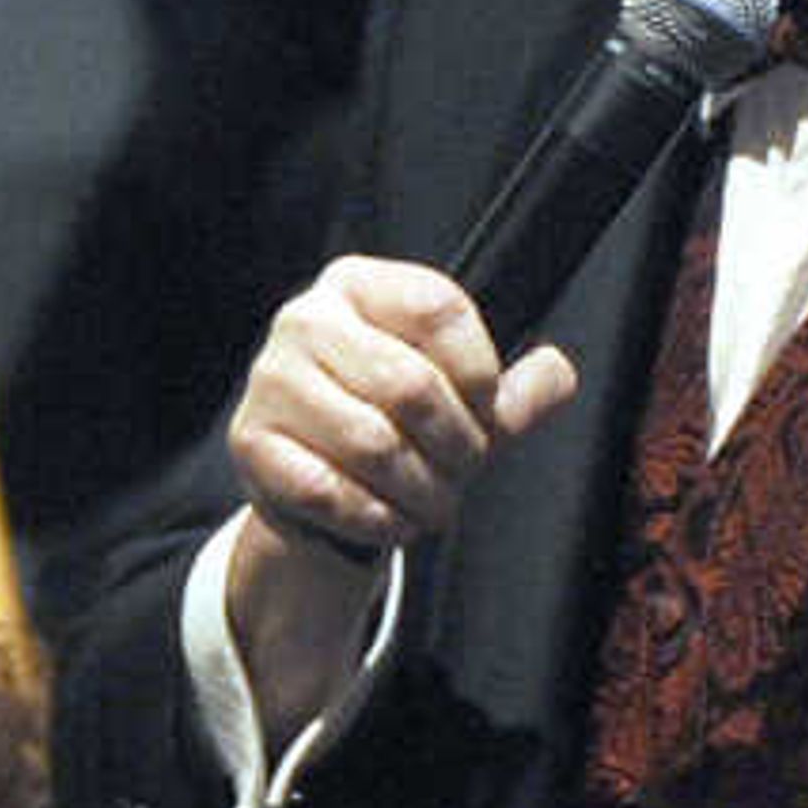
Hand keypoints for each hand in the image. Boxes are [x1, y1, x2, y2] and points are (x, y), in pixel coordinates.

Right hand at [221, 256, 577, 753]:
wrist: (317, 493)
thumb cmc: (396, 433)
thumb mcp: (462, 407)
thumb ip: (515, 394)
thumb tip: (556, 373)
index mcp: (359, 286)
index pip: (438, 307)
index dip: (481, 372)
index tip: (488, 413)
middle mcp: (306, 319)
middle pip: (412, 384)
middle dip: (457, 446)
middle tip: (465, 473)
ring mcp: (270, 379)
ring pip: (374, 444)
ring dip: (422, 491)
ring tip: (433, 505)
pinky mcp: (250, 441)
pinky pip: (331, 490)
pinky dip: (376, 518)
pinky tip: (390, 520)